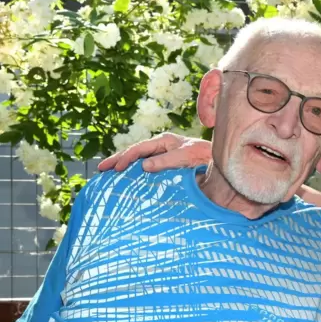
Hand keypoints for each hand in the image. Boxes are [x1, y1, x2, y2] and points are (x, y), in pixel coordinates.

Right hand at [97, 132, 211, 172]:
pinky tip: (127, 179)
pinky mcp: (166, 165)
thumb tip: (143, 166)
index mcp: (164, 141)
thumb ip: (166, 161)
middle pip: (134, 152)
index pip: (139, 148)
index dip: (126, 158)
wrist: (218, 161)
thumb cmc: (204, 156)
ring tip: (108, 174)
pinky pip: (147, 167)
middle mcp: (161, 146)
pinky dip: (135, 172)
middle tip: (101, 169)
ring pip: (139, 160)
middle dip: (117, 160)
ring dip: (124, 166)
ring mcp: (163, 155)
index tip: (116, 168)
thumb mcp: (186, 157)